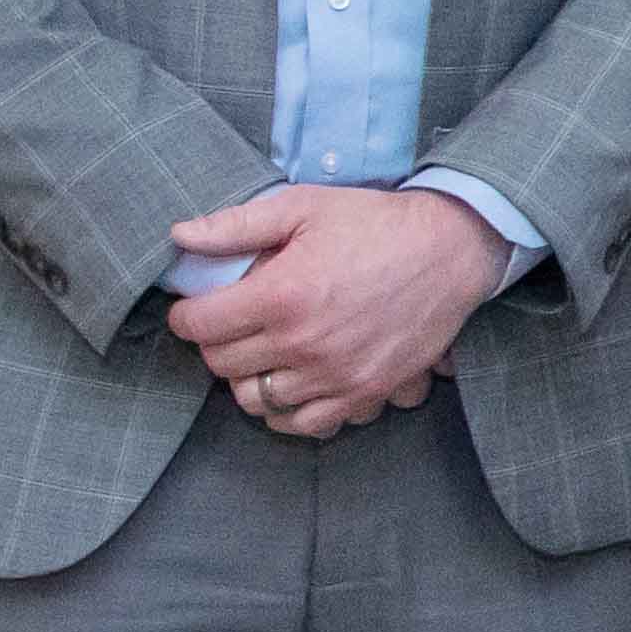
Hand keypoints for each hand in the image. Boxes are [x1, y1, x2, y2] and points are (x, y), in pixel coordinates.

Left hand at [165, 183, 508, 437]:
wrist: (451, 251)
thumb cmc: (375, 224)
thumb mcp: (303, 207)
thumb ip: (236, 225)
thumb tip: (179, 236)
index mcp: (282, 294)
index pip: (198, 325)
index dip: (186, 315)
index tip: (194, 307)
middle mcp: (303, 343)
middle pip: (221, 365)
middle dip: (214, 343)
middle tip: (229, 325)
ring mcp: (335, 375)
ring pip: (255, 400)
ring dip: (246, 379)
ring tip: (259, 355)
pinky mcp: (363, 393)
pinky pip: (304, 423)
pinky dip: (286, 410)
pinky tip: (290, 383)